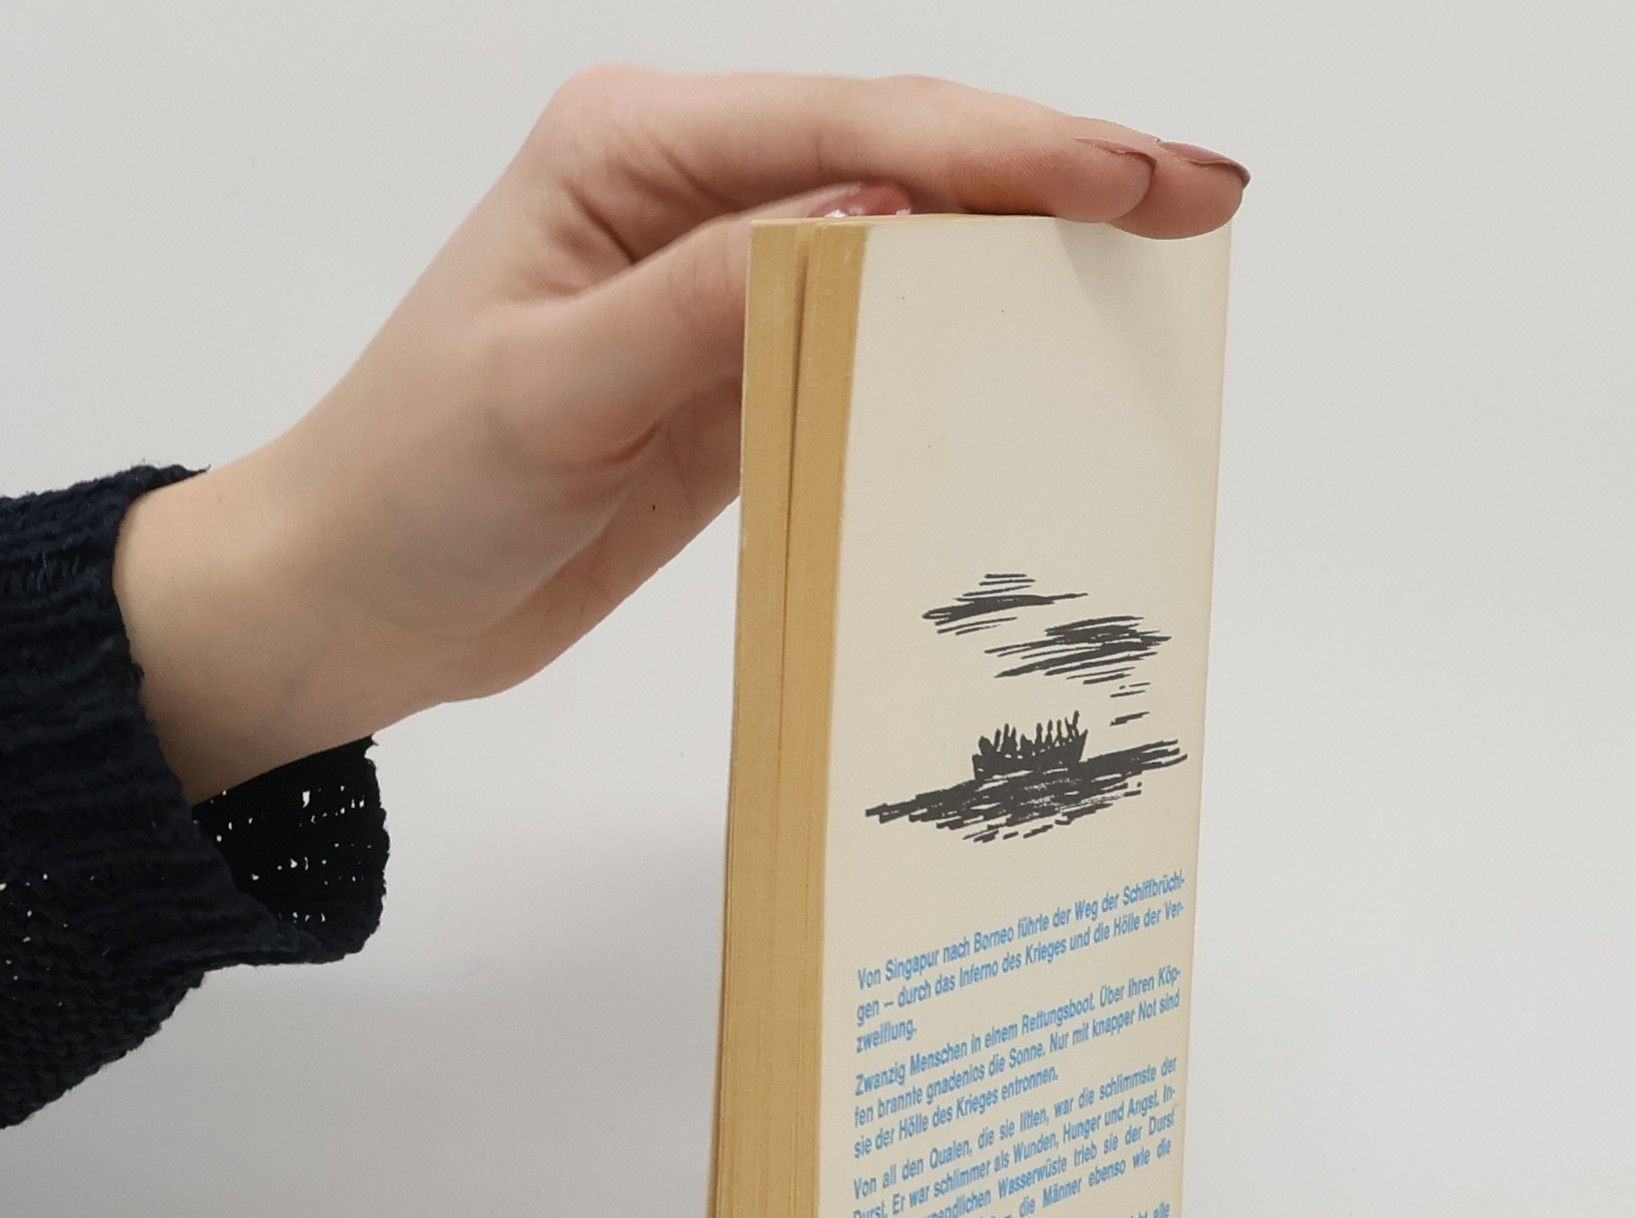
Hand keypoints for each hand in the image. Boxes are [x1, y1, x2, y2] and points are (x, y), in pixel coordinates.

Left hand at [115, 68, 1247, 802]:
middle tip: (1201, 203)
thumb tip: (888, 211)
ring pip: (909, 245)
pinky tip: (1037, 360)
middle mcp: (690, 195)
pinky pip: (875, 343)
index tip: (1144, 180)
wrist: (360, 597)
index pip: (863, 129)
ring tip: (1155, 267)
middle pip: (910, 159)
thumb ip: (714, 296)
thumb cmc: (414, 485)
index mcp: (636, 153)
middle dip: (1058, 176)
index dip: (1015, 151)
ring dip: (1027, 253)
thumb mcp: (550, 387)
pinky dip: (962, 347)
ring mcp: (723, 284)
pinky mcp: (739, 375)